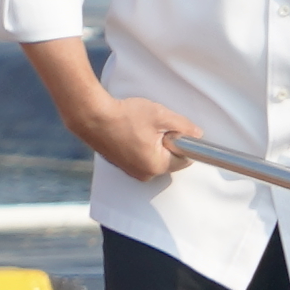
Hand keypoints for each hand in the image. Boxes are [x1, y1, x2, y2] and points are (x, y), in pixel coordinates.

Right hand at [62, 92, 196, 183]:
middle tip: (155, 126)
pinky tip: (131, 132)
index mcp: (156, 165)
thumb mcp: (161, 116)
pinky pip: (140, 158)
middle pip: (169, 160)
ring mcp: (130, 171)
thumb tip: (197, 134)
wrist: (91, 116)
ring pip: (155, 158)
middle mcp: (144, 174)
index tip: (175, 129)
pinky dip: (140, 146)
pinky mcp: (121, 165)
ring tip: (140, 128)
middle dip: (167, 143)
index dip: (183, 142)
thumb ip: (184, 126)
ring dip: (154, 144)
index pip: (185, 159)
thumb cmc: (124, 116)